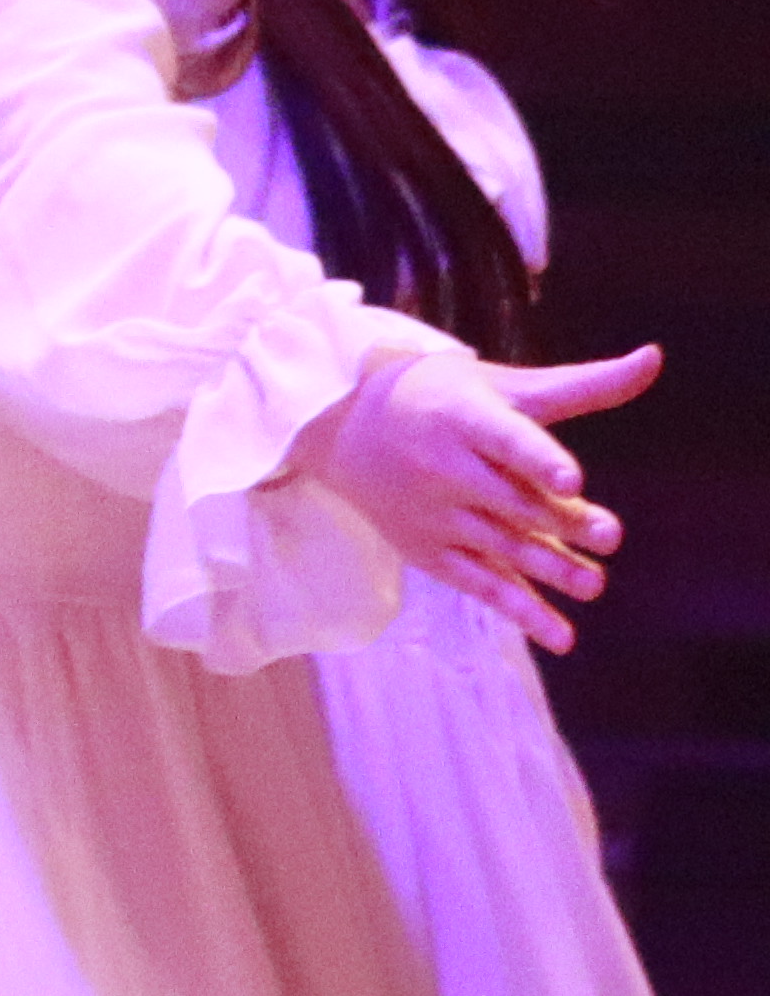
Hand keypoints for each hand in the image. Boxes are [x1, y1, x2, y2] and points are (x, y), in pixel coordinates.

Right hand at [301, 340, 649, 652]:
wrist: (340, 424)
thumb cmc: (441, 396)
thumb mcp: (503, 384)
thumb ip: (582, 385)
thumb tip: (655, 358)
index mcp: (462, 417)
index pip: (505, 439)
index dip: (537, 460)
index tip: (569, 481)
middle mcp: (443, 467)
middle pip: (511, 500)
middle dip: (560, 521)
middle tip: (609, 535)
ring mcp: (434, 514)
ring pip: (500, 546)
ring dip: (549, 567)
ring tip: (593, 584)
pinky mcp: (430, 551)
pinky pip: (480, 585)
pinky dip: (521, 611)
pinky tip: (562, 636)